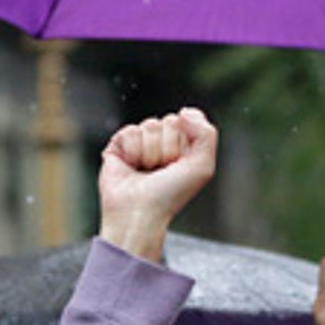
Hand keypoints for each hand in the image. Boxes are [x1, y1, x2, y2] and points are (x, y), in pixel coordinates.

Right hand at [97, 108, 216, 260]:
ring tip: (145, 171)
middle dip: (168, 147)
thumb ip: (206, 133)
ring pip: (149, 125)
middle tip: (162, 169)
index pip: (187, 121)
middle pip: (169, 121)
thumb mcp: (202, 166)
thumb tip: (183, 112)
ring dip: (150, 152)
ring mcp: (139, 145)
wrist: (140, 211)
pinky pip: (130, 131)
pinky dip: (132, 151)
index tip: (179, 163)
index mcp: (182, 147)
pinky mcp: (118, 146)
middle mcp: (161, 144)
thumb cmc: (171, 194)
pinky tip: (131, 166)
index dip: (184, 140)